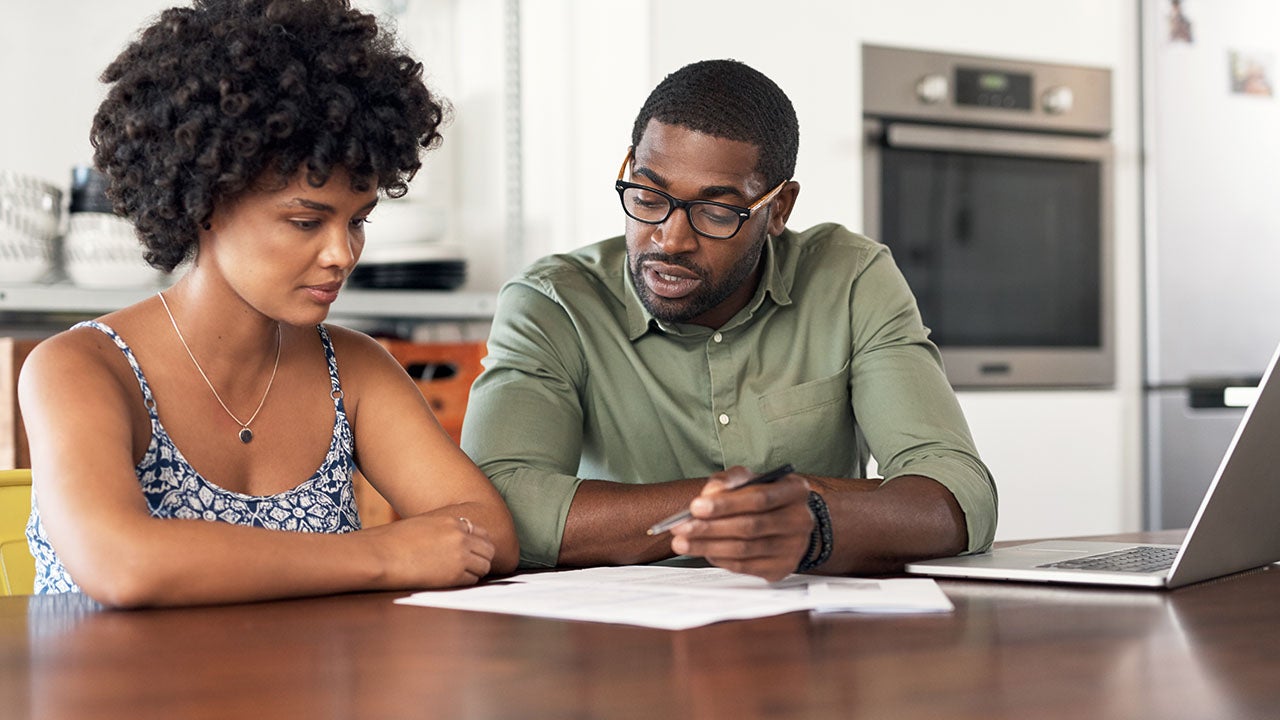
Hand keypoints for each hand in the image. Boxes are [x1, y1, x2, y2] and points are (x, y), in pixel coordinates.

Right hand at [368, 512, 496, 588]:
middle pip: (489, 549)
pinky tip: (450, 581)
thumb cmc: (393, 543)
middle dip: (482, 558)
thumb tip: (451, 543)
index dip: (478, 544)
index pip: (482, 532)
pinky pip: (472, 580)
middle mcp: (460, 536)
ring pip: (485, 566)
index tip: (472, 553)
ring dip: (475, 571)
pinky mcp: (454, 574)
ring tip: (458, 575)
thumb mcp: (422, 526)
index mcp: (452, 521)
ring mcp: (460, 555)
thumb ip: (442, 532)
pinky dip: (465, 582)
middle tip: (471, 567)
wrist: (380, 555)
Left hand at [668, 465, 813, 581]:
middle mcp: (800, 520)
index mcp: (795, 491)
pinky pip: (745, 566)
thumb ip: (729, 480)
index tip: (695, 506)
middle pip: (750, 526)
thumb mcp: (749, 479)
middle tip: (680, 527)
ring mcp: (794, 547)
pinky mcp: (782, 568)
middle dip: (710, 528)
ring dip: (708, 547)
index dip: (725, 504)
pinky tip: (704, 551)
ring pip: (744, 549)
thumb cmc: (764, 496)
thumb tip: (708, 495)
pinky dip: (720, 559)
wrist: (788, 521)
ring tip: (682, 542)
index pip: (759, 498)